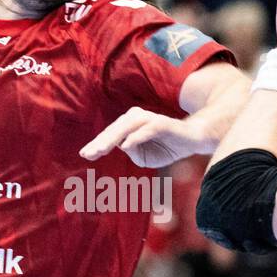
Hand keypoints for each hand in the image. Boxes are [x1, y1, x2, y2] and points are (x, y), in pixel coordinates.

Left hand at [80, 107, 207, 167]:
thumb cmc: (167, 148)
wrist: (192, 141)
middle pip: (114, 130)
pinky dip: (135, 137)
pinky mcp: (162, 123)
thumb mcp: (145, 157)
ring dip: (112, 139)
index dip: (97, 144)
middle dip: (100, 142)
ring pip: (126, 127)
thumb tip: (124, 146)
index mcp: (129, 125)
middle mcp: (136, 118)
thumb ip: (133, 153)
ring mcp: (149, 119)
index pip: (109, 135)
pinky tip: (125, 146)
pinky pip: (146, 130)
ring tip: (101, 150)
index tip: (84, 154)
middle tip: (88, 154)